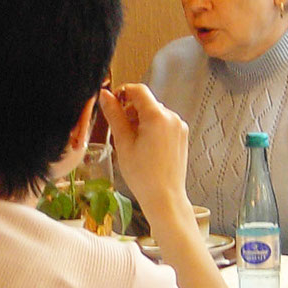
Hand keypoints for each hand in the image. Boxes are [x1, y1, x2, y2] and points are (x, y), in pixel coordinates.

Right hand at [98, 84, 188, 214]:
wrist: (164, 197)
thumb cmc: (143, 175)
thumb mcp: (123, 142)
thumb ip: (114, 115)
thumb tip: (105, 95)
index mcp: (157, 116)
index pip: (138, 90)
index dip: (122, 92)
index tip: (113, 103)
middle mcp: (172, 117)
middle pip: (146, 102)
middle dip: (131, 111)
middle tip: (120, 132)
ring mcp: (179, 126)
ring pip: (154, 113)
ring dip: (141, 121)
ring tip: (133, 143)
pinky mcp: (182, 136)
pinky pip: (164, 123)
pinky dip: (152, 129)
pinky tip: (145, 147)